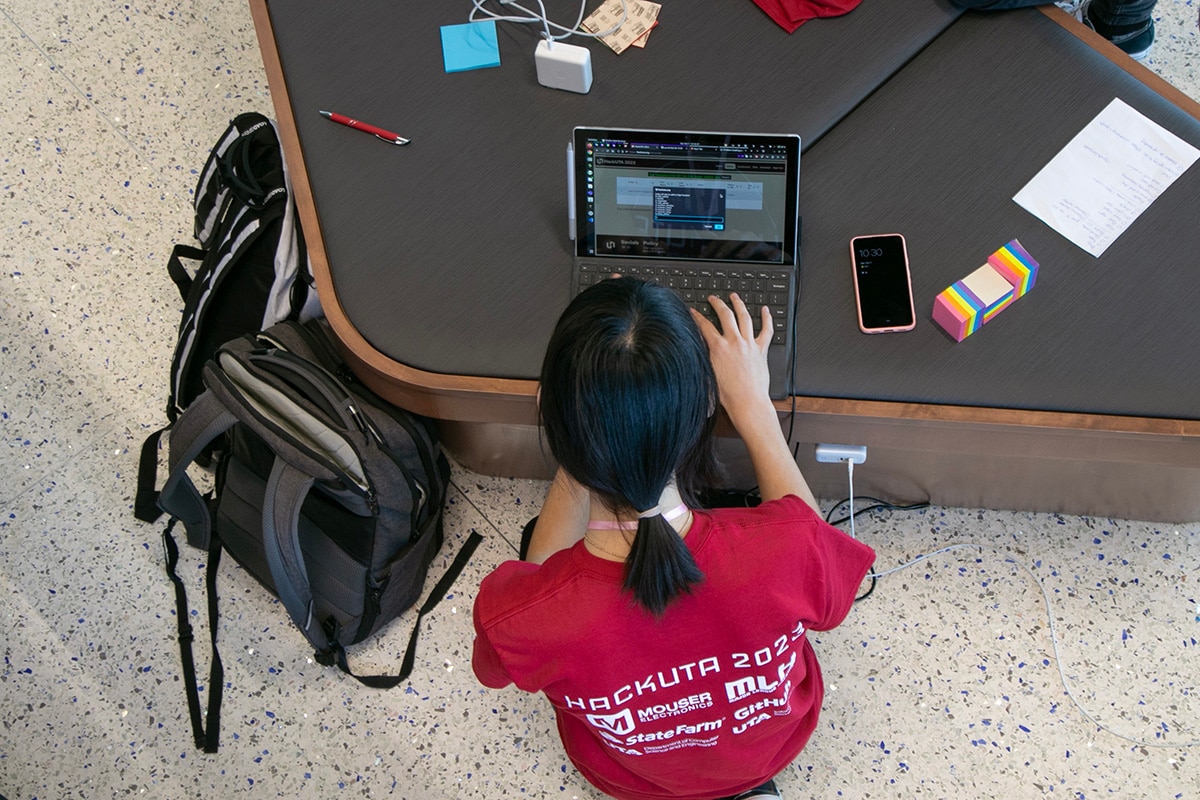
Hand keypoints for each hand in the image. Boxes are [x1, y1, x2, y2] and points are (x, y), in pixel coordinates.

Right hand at [690, 293, 774, 425]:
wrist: (747, 402)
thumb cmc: (727, 395)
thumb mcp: (708, 374)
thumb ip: (703, 358)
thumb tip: (697, 349)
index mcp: (718, 348)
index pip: (705, 326)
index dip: (697, 316)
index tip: (694, 311)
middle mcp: (734, 342)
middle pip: (725, 315)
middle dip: (718, 303)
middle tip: (714, 298)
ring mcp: (749, 344)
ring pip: (744, 317)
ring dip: (739, 304)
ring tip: (735, 297)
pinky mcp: (761, 350)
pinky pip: (766, 330)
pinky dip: (767, 319)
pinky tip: (766, 310)